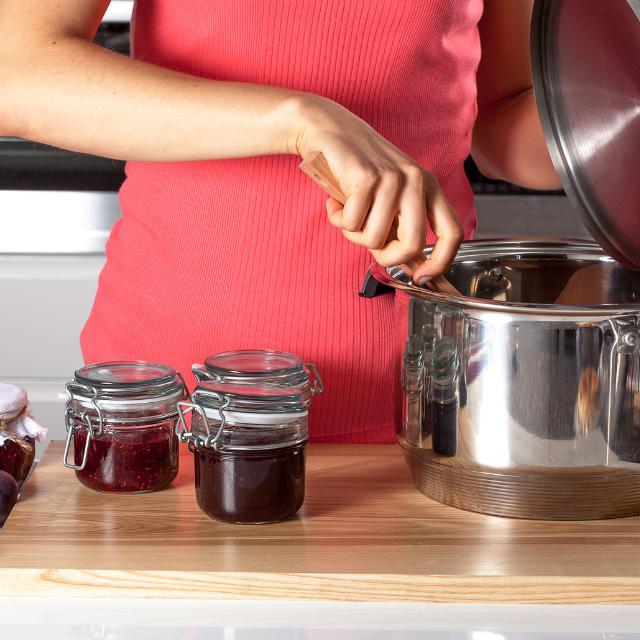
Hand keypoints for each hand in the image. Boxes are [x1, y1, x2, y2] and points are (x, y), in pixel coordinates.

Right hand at [292, 96, 464, 279]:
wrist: (329, 129)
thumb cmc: (358, 168)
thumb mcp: (390, 197)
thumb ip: (402, 228)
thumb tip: (415, 269)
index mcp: (428, 187)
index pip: (452, 233)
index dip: (441, 263)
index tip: (422, 277)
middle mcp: (416, 181)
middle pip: (412, 245)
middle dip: (386, 257)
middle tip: (370, 247)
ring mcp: (392, 179)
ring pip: (374, 239)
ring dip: (353, 234)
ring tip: (348, 212)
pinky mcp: (366, 178)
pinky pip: (352, 223)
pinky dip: (338, 219)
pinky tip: (336, 202)